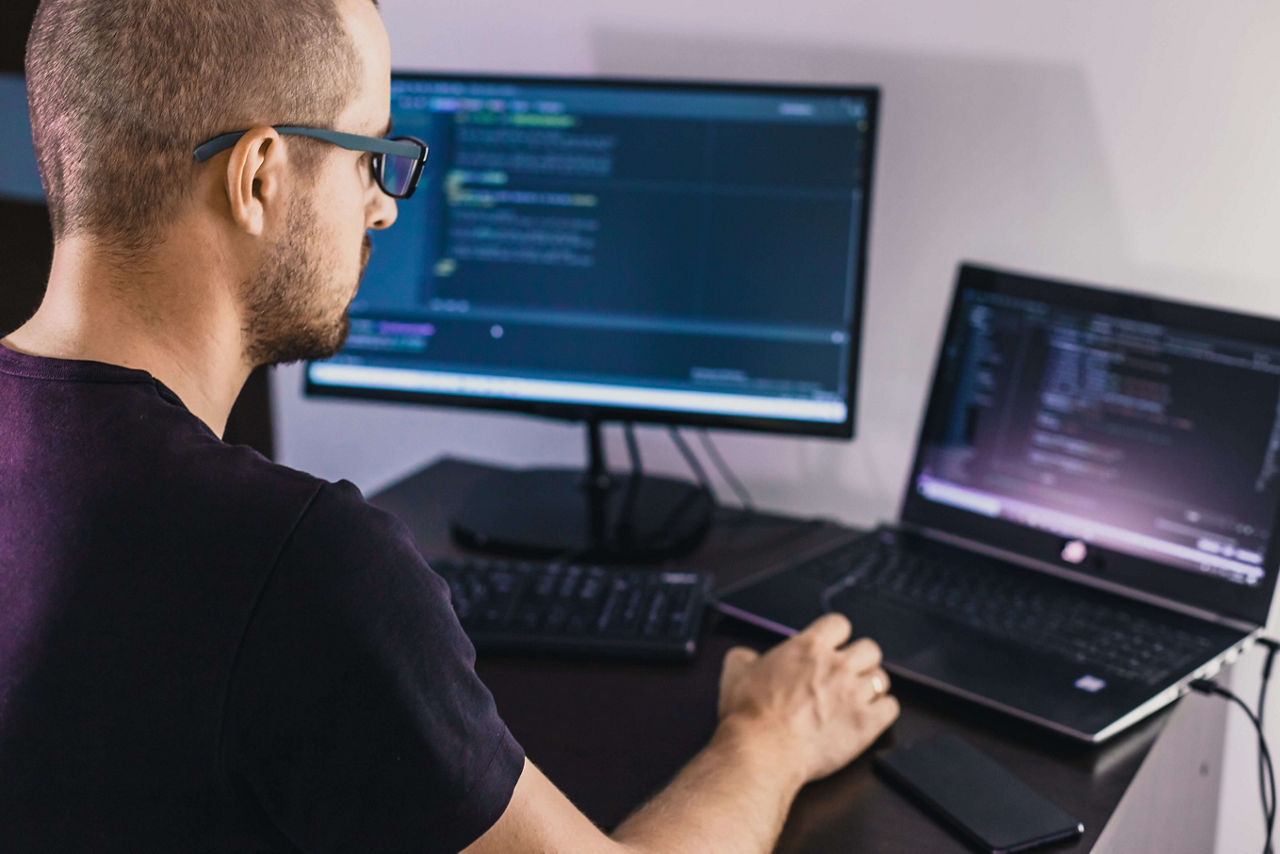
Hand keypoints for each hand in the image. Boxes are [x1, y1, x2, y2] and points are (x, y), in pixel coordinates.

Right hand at [717, 613, 898, 784]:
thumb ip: (744, 657)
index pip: (839, 624)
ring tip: (858, 698)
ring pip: (882, 679)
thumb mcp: (734, 673)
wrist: (762, 751)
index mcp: (808, 648)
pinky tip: (869, 717)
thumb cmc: (749, 715)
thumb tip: (746, 656)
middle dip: (861, 659)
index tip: (832, 647)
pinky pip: (891, 708)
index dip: (836, 635)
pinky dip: (882, 712)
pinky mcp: (867, 724)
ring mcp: (854, 694)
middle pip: (869, 648)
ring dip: (871, 687)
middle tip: (849, 673)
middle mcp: (837, 666)